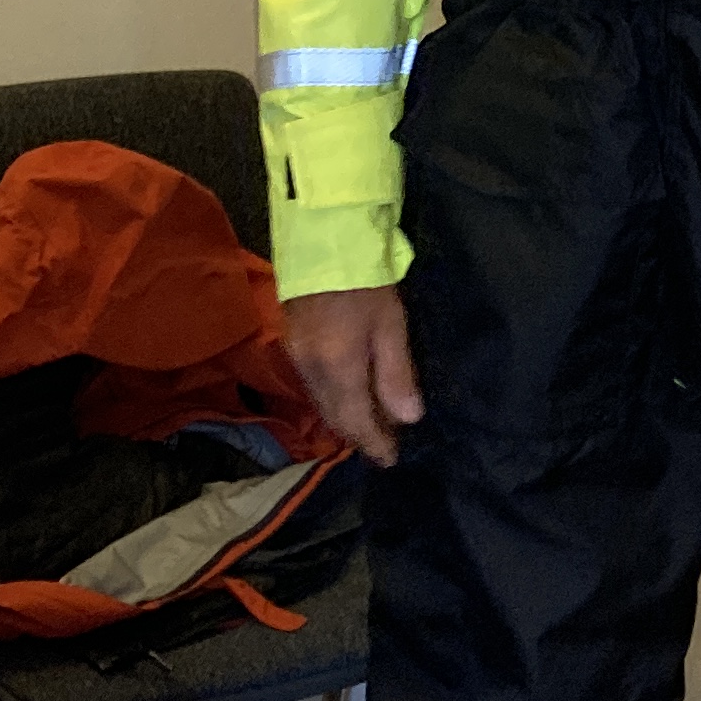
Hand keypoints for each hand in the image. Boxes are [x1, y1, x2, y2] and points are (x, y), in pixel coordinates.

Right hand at [281, 285, 423, 466]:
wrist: (322, 239)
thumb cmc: (365, 281)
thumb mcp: (391, 326)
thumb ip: (397, 374)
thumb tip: (409, 419)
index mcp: (338, 370)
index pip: (355, 422)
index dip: (374, 444)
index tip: (391, 460)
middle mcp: (311, 371)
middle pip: (335, 417)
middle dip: (359, 436)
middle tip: (384, 446)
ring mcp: (297, 356)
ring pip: (322, 403)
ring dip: (345, 418)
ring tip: (372, 425)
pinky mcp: (292, 342)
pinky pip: (313, 386)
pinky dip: (333, 399)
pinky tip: (349, 394)